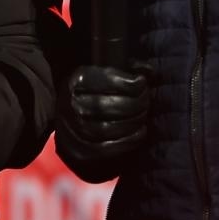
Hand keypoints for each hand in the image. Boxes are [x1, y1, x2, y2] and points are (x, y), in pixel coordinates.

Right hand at [55, 65, 149, 179]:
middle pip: (106, 105)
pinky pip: (107, 148)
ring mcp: (73, 130)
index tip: (141, 83)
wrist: (72, 123)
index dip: (128, 83)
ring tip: (143, 116)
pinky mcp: (81, 151)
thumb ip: (128, 68)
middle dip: (134, 103)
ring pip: (107, 128)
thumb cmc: (96, 94)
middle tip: (146, 101)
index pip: (104, 80)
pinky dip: (129, 140)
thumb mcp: (106, 74)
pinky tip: (140, 132)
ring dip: (133, 122)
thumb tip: (148, 71)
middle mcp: (70, 105)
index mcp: (75, 81)